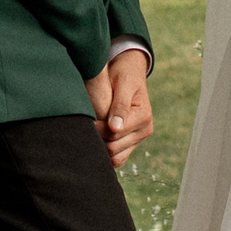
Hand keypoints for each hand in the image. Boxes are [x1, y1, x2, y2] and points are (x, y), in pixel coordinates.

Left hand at [96, 48, 152, 167]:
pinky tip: (97, 139)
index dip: (97, 128)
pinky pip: (118, 158)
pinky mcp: (131, 143)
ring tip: (91, 131)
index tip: (87, 118)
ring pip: (115, 157)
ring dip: (101, 148)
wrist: (130, 72)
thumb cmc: (124, 74)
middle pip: (114, 148)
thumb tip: (115, 128)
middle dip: (98, 138)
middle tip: (86, 125)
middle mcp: (144, 131)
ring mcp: (138, 139)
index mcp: (144, 117)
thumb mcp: (123, 84)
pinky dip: (106, 154)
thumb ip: (120, 106)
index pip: (114, 134)